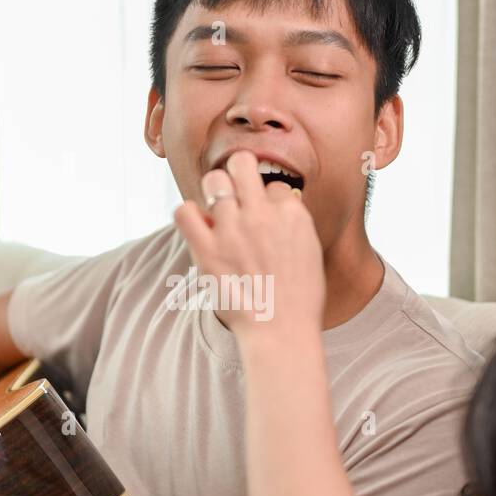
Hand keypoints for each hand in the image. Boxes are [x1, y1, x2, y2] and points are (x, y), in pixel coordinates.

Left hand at [173, 149, 324, 340]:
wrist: (281, 331)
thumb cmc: (299, 299)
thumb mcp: (311, 252)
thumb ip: (293, 224)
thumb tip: (280, 204)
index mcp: (292, 214)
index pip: (275, 185)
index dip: (269, 201)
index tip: (266, 220)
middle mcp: (261, 215)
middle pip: (243, 163)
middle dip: (239, 171)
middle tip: (236, 193)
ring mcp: (232, 231)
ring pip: (214, 181)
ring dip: (213, 192)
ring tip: (216, 212)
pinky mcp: (207, 250)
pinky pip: (183, 211)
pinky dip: (187, 214)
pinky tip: (197, 227)